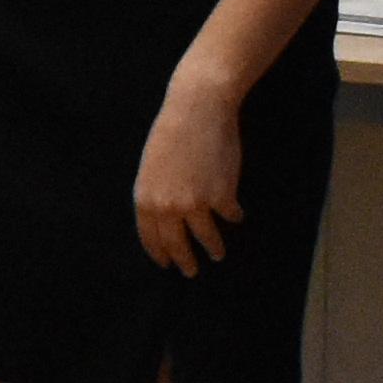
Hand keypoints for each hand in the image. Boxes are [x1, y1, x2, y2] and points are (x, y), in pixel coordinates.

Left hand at [133, 66, 245, 278]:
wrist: (196, 110)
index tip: (166, 264)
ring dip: (213, 248)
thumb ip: (157, 194)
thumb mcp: (151, 166)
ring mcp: (195, 205)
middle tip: (191, 272)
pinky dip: (234, 216)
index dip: (159, 253)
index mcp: (145, 198)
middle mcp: (167, 207)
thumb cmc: (171, 132)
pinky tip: (236, 216)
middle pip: (176, 245)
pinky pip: (229, 215)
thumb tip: (165, 218)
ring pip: (206, 238)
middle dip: (185, 261)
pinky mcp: (221, 198)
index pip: (150, 237)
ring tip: (217, 254)